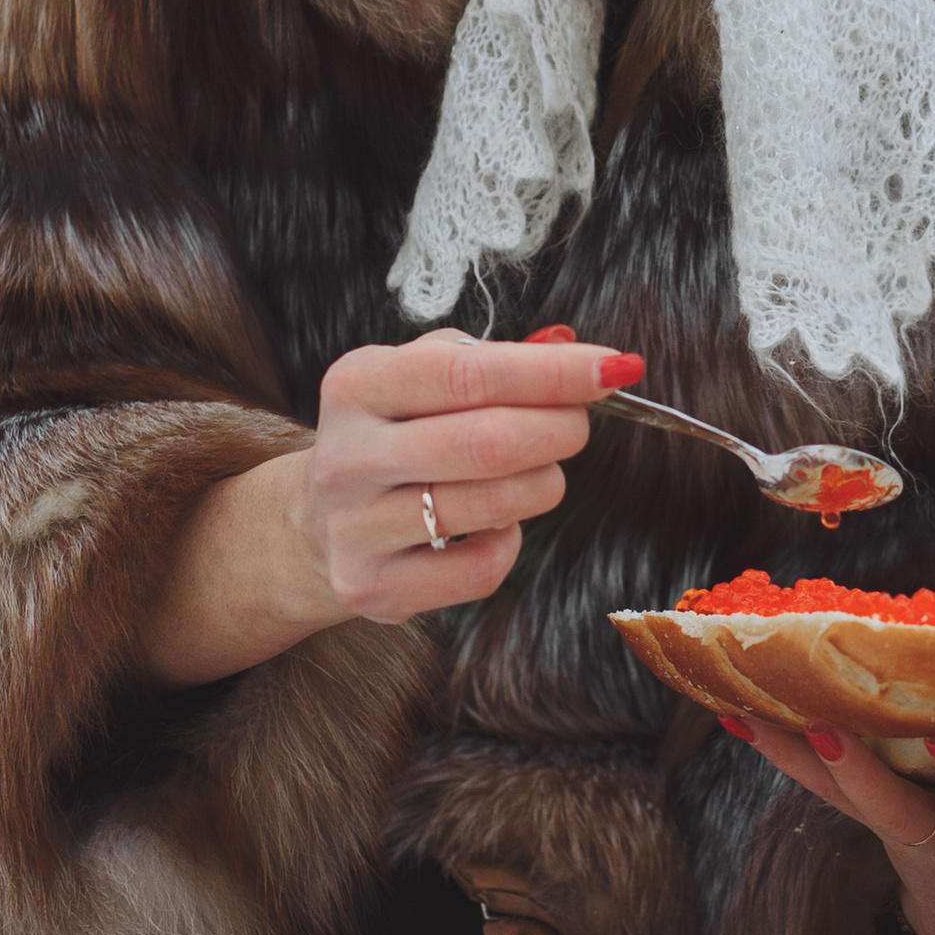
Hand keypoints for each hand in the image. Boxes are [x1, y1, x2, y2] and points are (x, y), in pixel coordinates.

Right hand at [139, 328, 634, 685]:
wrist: (319, 523)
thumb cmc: (394, 435)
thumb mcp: (421, 377)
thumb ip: (494, 358)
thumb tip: (570, 349)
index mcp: (358, 384)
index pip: (470, 372)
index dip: (553, 372)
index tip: (615, 368)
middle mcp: (348, 455)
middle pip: (490, 441)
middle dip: (560, 429)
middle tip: (578, 424)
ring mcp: (355, 526)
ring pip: (495, 506)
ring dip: (544, 484)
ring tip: (539, 472)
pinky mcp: (373, 585)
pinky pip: (482, 567)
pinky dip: (510, 541)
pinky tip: (492, 524)